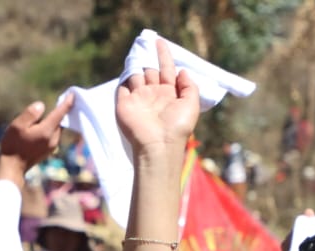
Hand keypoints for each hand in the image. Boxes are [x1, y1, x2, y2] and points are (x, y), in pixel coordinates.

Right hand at [0, 95, 75, 182]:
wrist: (13, 166)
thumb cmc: (12, 144)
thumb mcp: (17, 125)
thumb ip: (31, 114)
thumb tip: (42, 105)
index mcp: (46, 131)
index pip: (60, 114)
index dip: (67, 103)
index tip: (73, 95)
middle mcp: (53, 139)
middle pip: (60, 121)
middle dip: (61, 111)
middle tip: (62, 99)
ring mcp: (52, 146)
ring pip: (57, 128)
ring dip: (55, 120)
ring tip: (50, 112)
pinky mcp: (49, 150)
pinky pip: (54, 134)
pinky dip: (52, 128)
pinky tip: (43, 125)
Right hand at [114, 39, 200, 153]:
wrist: (158, 145)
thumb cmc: (177, 126)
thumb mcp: (191, 104)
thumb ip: (189, 86)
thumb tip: (182, 71)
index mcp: (169, 94)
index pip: (166, 69)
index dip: (164, 55)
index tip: (159, 41)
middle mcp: (153, 95)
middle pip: (150, 71)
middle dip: (148, 58)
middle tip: (145, 43)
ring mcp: (138, 99)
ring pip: (135, 76)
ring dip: (136, 64)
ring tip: (136, 51)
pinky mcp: (125, 103)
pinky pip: (123, 86)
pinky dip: (124, 76)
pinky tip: (127, 67)